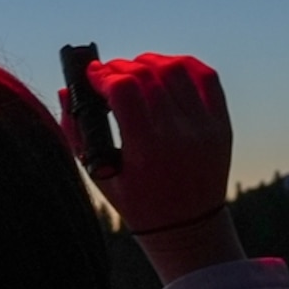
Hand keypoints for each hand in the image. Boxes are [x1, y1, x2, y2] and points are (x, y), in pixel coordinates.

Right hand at [59, 53, 245, 282]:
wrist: (189, 227)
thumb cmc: (139, 203)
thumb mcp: (100, 174)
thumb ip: (77, 132)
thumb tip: (66, 90)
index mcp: (146, 150)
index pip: (123, 89)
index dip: (102, 75)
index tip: (91, 76)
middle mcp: (179, 136)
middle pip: (146, 75)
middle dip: (120, 67)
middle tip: (108, 74)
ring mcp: (205, 128)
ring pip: (176, 68)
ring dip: (149, 62)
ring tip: (135, 70)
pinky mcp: (221, 124)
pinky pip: (205, 77)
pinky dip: (183, 65)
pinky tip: (165, 70)